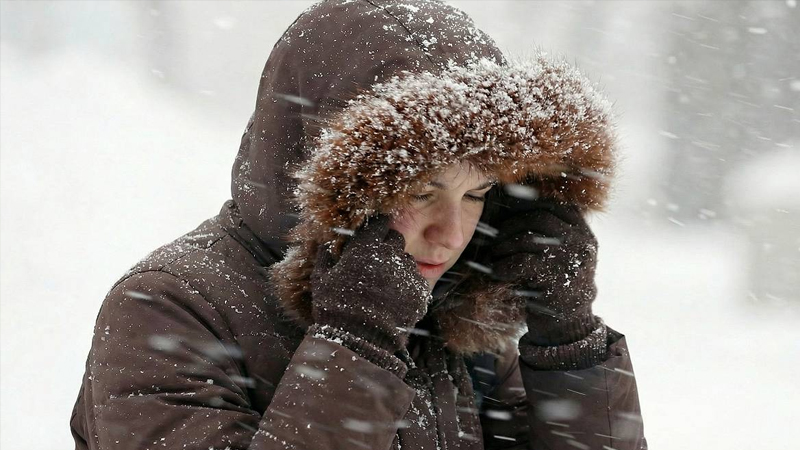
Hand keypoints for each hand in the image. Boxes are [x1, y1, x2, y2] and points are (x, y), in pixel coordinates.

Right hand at [310, 215, 431, 353]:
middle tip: (376, 263)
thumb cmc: (335, 308)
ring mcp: (407, 273)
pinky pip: (417, 282)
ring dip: (398, 267)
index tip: (372, 235)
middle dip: (387, 246)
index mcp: (366, 247)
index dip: (376, 228)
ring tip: (385, 286)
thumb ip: (325, 255)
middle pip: (396, 239)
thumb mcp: (321, 280)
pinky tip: (396, 300)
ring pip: (407, 260)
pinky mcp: (420, 292)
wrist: (359, 341)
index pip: (379, 223)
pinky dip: (409, 287)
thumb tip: (324, 241)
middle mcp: (390, 255)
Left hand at [488, 194, 598, 345]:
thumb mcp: (561, 252)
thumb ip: (548, 228)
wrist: (569, 323)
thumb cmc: (556, 281)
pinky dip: (503, 266)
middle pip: (540, 218)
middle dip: (511, 225)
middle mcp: (581, 242)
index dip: (528, 203)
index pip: (555, 204)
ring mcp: (571, 261)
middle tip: (495, 238)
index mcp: (583, 231)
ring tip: (494, 254)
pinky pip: (522, 264)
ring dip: (504, 245)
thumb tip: (513, 196)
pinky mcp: (557, 281)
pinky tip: (497, 271)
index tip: (507, 208)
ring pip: (529, 239)